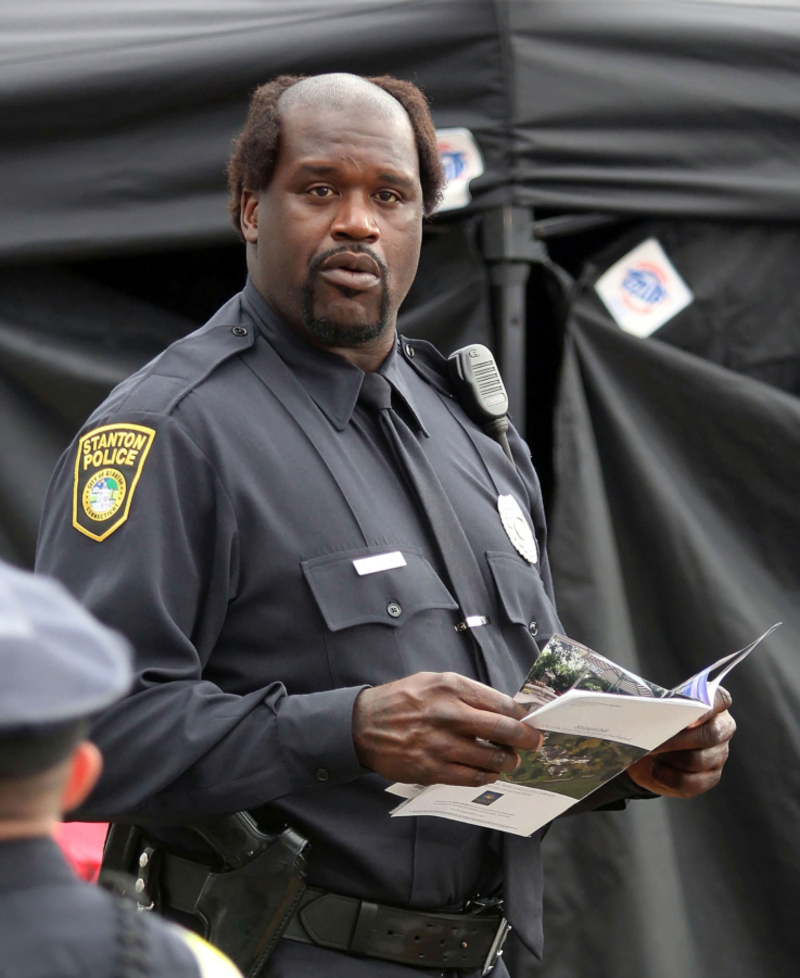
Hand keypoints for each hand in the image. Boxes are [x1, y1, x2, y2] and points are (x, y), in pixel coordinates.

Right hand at [352, 672, 541, 787]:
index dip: (522, 715)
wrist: (363, 725)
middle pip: (504, 730)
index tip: (530, 720)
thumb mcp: (433, 682)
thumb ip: (466, 693)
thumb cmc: (402, 701)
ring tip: (509, 760)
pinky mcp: (432, 769)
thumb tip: (503, 707)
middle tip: (533, 742)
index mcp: (451, 688)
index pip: (502, 703)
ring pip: (492, 758)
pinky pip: (472, 777)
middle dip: (526, 739)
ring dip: (508, 761)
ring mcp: (441, 744)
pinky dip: (486, 776)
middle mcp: (449, 714)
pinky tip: (488, 771)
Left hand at [627, 687, 735, 797]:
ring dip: (671, 759)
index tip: (688, 716)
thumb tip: (648, 712)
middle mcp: (721, 729)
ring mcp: (719, 754)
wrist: (648, 751)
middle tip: (654, 741)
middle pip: (710, 734)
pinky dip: (671, 778)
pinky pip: (694, 782)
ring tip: (652, 755)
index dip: (707, 707)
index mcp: (712, 705)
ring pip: (699, 760)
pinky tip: (657, 771)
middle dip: (678, 739)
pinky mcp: (710, 777)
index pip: (719, 700)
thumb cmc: (656, 722)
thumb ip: (659, 707)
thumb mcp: (655, 710)